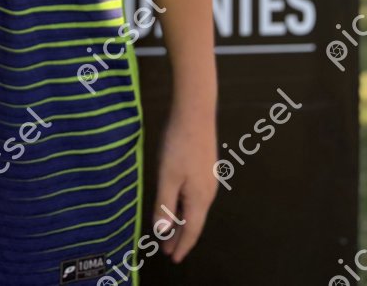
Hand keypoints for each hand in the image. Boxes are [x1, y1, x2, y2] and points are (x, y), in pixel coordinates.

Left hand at [151, 108, 218, 263]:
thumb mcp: (167, 176)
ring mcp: (208, 179)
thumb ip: (164, 205)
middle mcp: (208, 192)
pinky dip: (184, 206)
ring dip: (181, 221)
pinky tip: (176, 203)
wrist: (196, 113)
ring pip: (194, 208)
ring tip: (169, 231)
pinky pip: (194, 196)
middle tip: (166, 250)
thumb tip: (162, 232)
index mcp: (199, 198)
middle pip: (193, 221)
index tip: (172, 259)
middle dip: (180, 236)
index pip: (191, 230)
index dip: (181, 245)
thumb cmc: (179, 145)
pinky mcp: (205, 167)